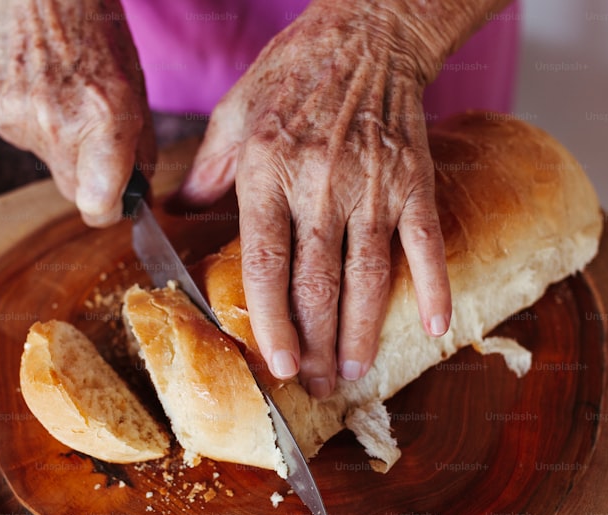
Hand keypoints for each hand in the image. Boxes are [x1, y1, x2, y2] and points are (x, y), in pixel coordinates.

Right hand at [0, 0, 154, 225]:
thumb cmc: (97, 36)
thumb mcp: (136, 93)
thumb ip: (139, 152)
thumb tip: (137, 195)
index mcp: (104, 120)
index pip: (98, 205)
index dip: (109, 210)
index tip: (115, 203)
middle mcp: (59, 124)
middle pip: (72, 191)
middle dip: (87, 177)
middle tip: (94, 140)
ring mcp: (20, 118)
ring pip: (48, 165)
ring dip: (60, 147)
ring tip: (64, 99)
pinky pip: (23, 140)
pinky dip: (34, 126)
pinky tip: (41, 91)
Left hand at [177, 3, 451, 398]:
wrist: (367, 33)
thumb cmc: (293, 73)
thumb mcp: (233, 114)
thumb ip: (206, 171)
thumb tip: (174, 212)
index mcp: (267, 172)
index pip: (267, 265)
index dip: (273, 322)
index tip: (278, 365)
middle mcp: (319, 184)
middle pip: (318, 285)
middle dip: (315, 346)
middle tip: (315, 386)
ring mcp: (373, 185)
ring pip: (369, 277)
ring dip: (362, 333)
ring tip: (353, 372)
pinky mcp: (414, 180)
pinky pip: (425, 243)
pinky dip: (433, 287)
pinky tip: (433, 328)